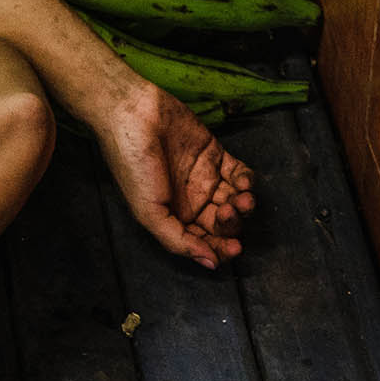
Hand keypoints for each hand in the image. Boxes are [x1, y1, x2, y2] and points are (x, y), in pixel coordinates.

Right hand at [95, 80, 255, 269]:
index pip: (204, 242)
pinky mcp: (216, 155)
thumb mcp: (148, 211)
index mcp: (173, 217)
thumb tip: (210, 264)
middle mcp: (191, 201)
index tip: (232, 248)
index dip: (221, 250)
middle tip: (228, 212)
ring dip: (244, 205)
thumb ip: (178, 240)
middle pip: (223, 224)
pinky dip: (247, 182)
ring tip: (242, 198)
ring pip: (235, 201)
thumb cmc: (133, 164)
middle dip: (232, 225)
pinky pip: (240, 175)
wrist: (132, 116)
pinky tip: (241, 182)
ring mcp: (205, 178)